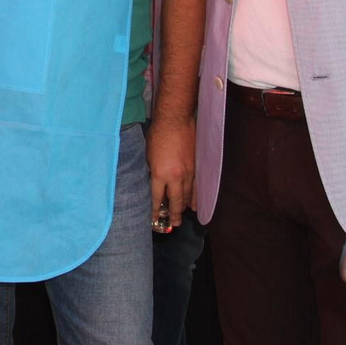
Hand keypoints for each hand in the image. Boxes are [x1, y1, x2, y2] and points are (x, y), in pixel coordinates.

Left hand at [146, 113, 195, 230]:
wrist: (175, 120)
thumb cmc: (158, 134)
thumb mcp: (148, 155)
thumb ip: (153, 171)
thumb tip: (155, 182)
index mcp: (160, 174)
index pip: (157, 198)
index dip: (156, 210)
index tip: (155, 219)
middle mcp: (175, 176)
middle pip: (175, 201)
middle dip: (174, 214)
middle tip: (173, 224)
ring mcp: (188, 172)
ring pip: (187, 195)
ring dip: (184, 207)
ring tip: (182, 216)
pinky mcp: (197, 167)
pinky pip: (196, 187)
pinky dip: (195, 197)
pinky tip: (194, 205)